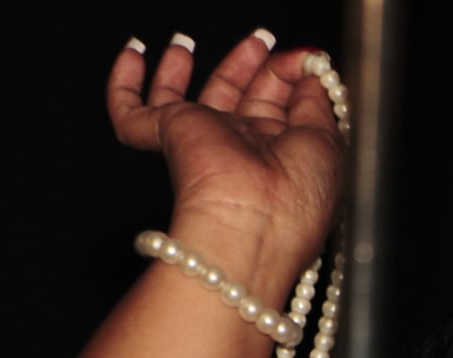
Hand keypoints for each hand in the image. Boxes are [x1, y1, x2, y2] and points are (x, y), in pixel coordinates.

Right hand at [106, 31, 344, 277]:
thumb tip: (312, 73)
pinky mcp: (167, 136)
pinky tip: (134, 54)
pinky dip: (125, 83)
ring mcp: (203, 141)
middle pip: (235, 97)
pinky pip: (131, 111)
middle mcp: (241, 149)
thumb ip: (318, 101)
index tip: (307, 60)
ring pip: (181, 99)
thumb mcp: (327, 140)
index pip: (280, 106)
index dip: (289, 76)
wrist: (254, 223)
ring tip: (189, 40)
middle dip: (249, 65)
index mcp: (282, 156)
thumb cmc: (297, 194)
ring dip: (183, 67)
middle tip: (264, 40)